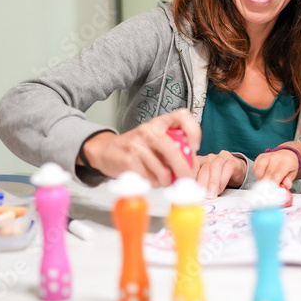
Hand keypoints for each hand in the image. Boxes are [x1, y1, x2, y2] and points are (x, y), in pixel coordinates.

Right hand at [80, 109, 200, 187]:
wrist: (107, 151)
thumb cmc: (137, 147)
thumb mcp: (157, 139)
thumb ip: (175, 147)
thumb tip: (191, 165)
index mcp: (159, 122)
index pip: (182, 116)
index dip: (193, 131)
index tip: (194, 147)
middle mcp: (148, 130)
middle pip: (172, 150)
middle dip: (183, 170)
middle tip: (186, 179)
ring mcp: (136, 145)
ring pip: (162, 170)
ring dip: (166, 180)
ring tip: (163, 179)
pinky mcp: (128, 161)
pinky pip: (149, 178)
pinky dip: (154, 183)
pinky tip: (150, 178)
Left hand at [194, 150, 247, 198]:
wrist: (236, 172)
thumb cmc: (218, 178)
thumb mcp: (205, 182)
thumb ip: (198, 186)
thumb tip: (190, 197)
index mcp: (198, 162)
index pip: (191, 167)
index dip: (189, 179)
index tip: (189, 192)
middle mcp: (208, 158)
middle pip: (203, 168)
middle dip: (202, 184)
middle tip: (201, 196)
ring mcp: (220, 157)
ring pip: (215, 166)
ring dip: (212, 182)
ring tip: (211, 195)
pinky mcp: (232, 161)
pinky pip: (227, 168)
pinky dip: (223, 180)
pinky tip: (221, 189)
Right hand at [253, 148, 299, 189]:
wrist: (286, 154)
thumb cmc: (289, 165)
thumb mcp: (293, 173)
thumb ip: (289, 180)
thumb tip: (285, 185)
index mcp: (286, 162)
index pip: (278, 174)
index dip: (274, 184)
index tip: (272, 192)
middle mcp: (276, 157)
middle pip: (268, 172)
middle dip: (267, 184)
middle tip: (267, 191)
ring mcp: (267, 156)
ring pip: (259, 168)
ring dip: (260, 178)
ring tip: (263, 183)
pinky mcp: (261, 156)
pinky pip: (255, 166)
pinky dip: (256, 173)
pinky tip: (261, 177)